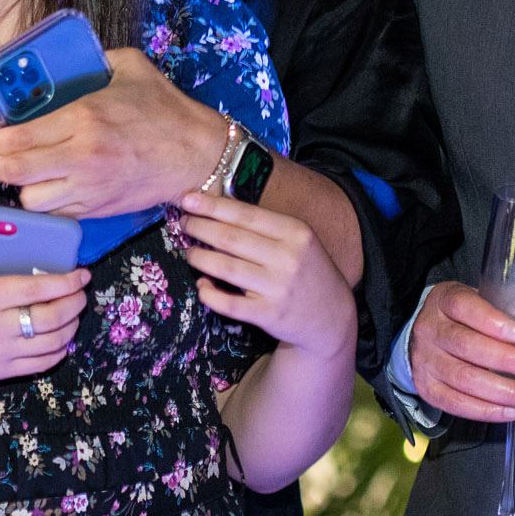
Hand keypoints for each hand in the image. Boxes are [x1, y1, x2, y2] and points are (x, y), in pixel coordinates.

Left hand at [0, 49, 229, 218]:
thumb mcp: (129, 67)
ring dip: (24, 187)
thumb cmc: (164, 109)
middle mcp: (82, 156)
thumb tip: (64, 61)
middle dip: (1, 163)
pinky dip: (48, 203)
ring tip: (32, 173)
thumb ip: (93, 61)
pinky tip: (54, 187)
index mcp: (83, 117)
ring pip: (30, 200)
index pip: (16, 137)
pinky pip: (56, 214)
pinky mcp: (98, 208)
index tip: (1, 131)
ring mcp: (90, 187)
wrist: (196, 153)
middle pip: (13, 172)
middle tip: (8, 154)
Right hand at [0, 242, 89, 406]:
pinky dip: (59, 351)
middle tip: (80, 290)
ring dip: (72, 325)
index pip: (36, 289)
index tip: (80, 273)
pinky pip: (41, 364)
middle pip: (52, 316)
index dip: (65, 281)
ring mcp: (0, 353)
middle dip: (75, 301)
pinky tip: (60, 338)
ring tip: (74, 311)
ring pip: (53, 342)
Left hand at [177, 191, 351, 359]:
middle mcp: (288, 258)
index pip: (245, 214)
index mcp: (295, 232)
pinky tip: (202, 286)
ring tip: (189, 252)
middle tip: (183, 224)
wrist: (331, 316)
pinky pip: (229, 303)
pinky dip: (209, 293)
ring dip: (199, 258)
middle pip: (230, 238)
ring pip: (225, 268)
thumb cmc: (307, 270)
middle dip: (199, 228)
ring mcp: (279, 288)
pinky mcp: (269, 315)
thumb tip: (217, 210)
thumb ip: (266, 226)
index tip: (188, 199)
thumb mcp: (298, 240)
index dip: (212, 206)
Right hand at [406, 281, 514, 424]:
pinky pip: (455, 404)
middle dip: (505, 361)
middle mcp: (431, 329)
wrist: (422, 335)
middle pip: (465, 345)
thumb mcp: (490, 304)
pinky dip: (486, 411)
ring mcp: (425, 361)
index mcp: (447, 300)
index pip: (463, 306)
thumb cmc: (464, 319)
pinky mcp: (426, 388)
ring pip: (463, 379)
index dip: (490, 321)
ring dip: (503, 392)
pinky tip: (512, 411)